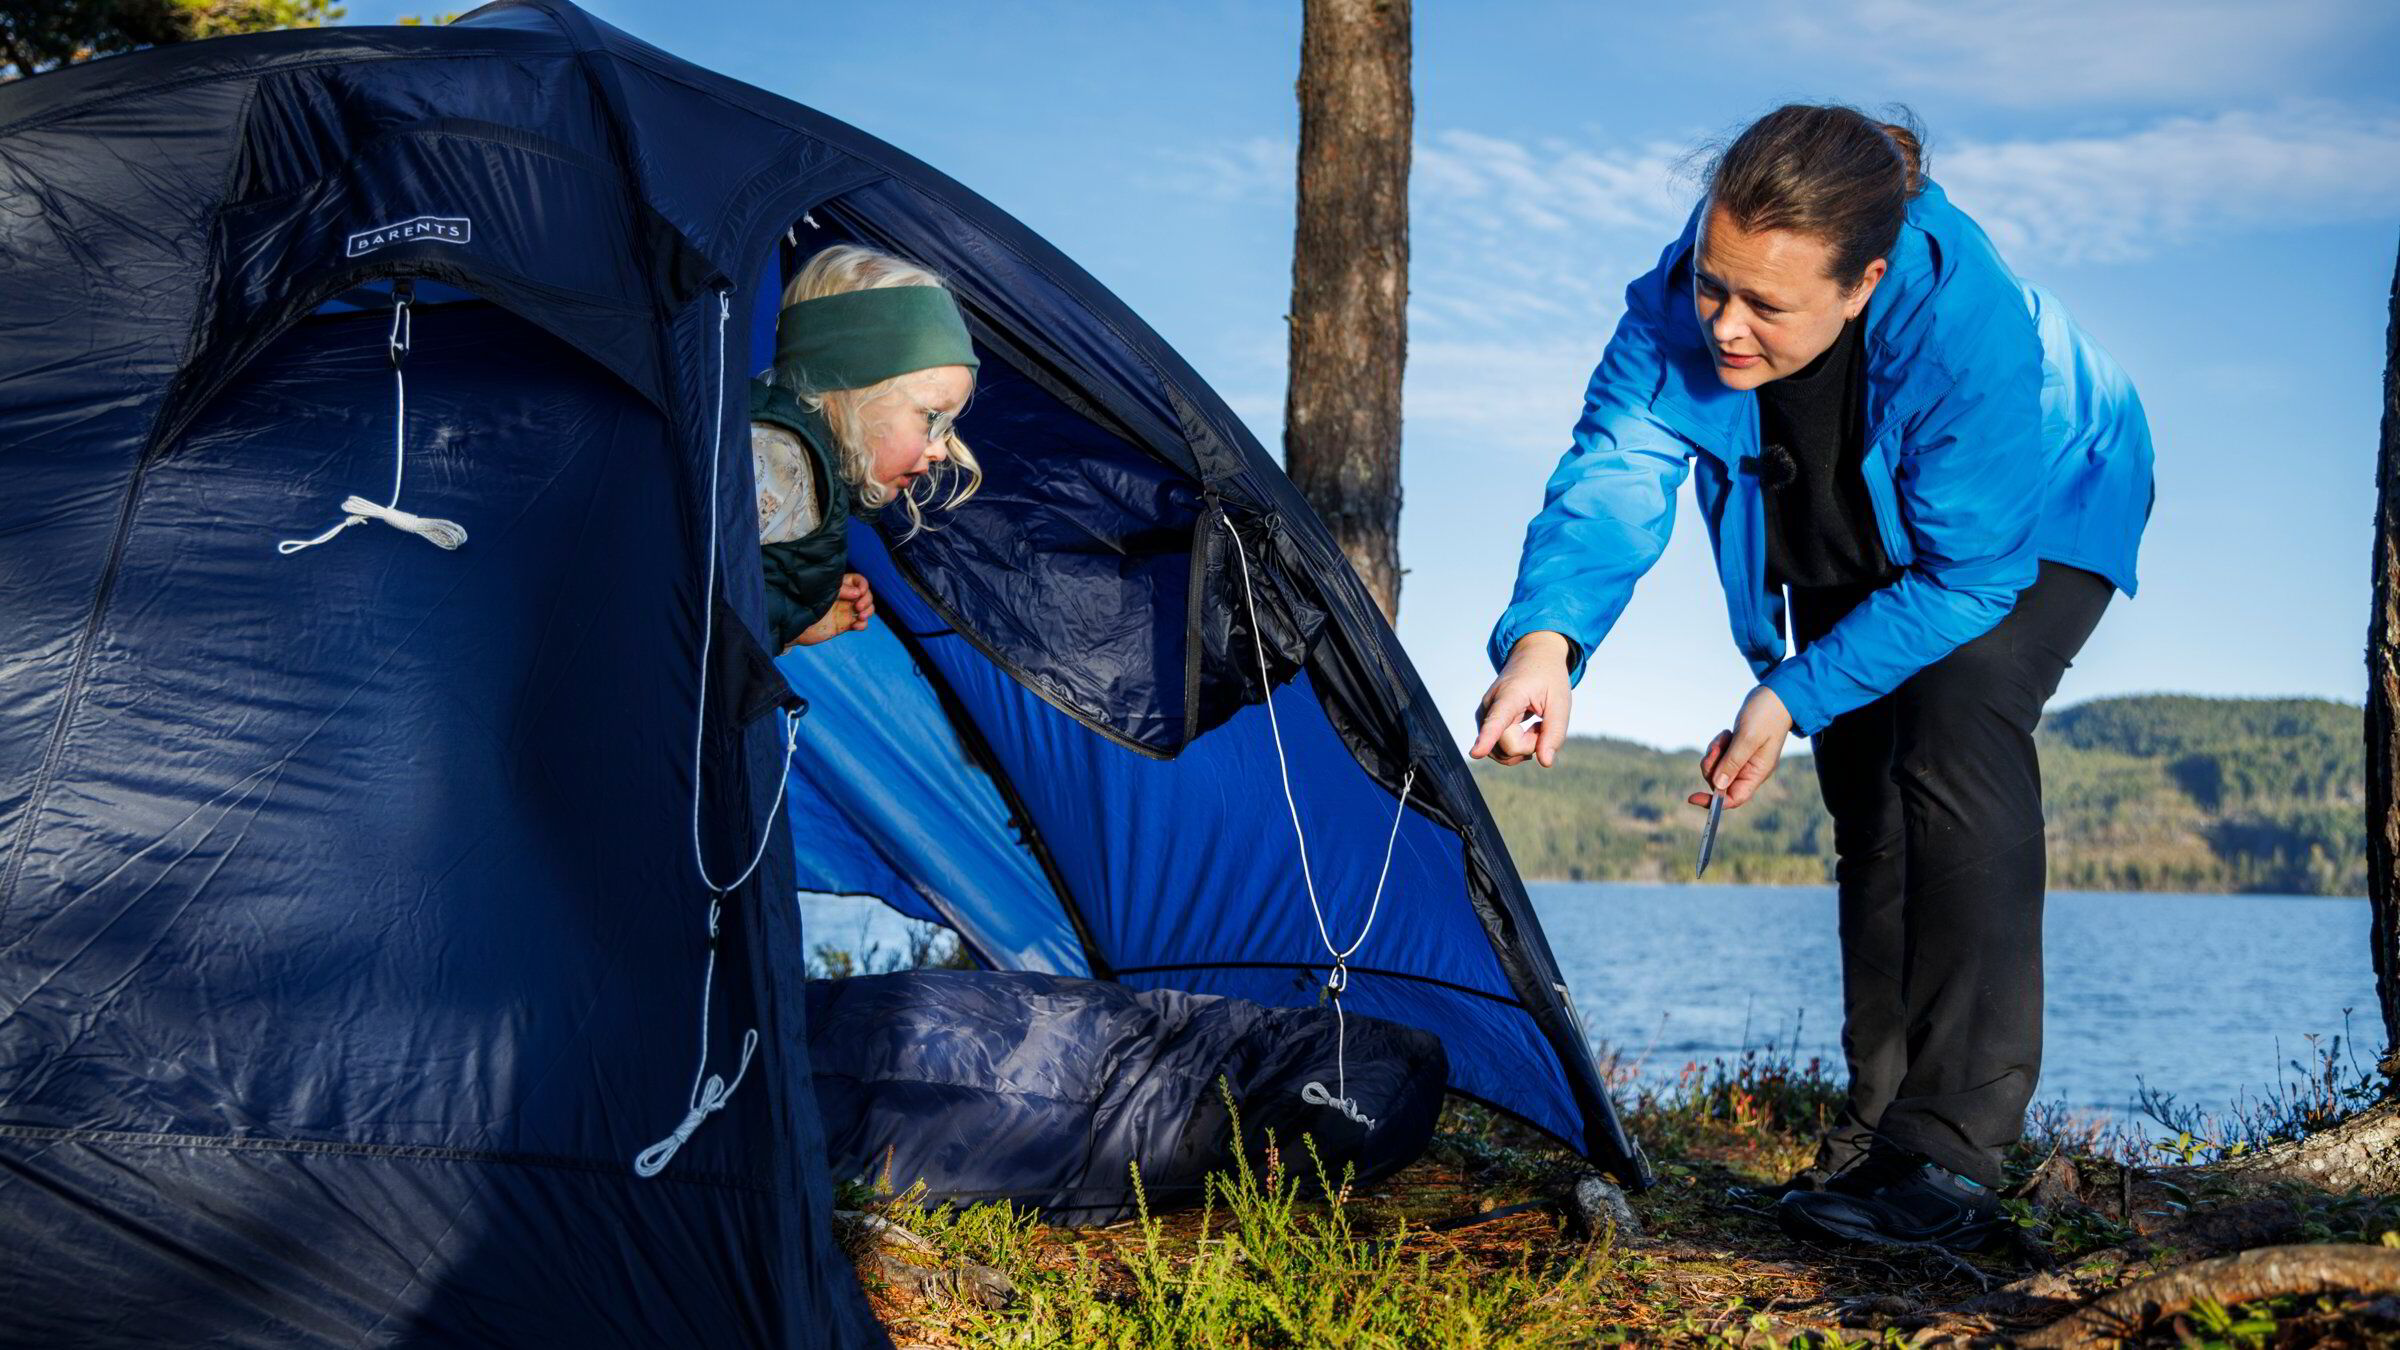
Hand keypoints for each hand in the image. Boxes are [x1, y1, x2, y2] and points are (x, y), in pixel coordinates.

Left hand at [787, 572, 875, 648]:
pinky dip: (863, 624)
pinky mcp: (845, 624)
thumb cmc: (804, 603)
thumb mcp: (822, 592)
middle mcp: (845, 597)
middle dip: (868, 600)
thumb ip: (841, 590)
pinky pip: (861, 623)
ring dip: (869, 611)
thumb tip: (858, 593)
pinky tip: (856, 626)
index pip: (859, 581)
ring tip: (860, 617)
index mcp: (840, 586)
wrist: (794, 624)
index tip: (858, 593)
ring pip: (867, 609)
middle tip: (858, 607)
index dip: (863, 586)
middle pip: (867, 595)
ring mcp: (846, 611)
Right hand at [1471, 631, 1573, 767]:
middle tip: (1543, 725)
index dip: (1487, 739)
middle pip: (1506, 745)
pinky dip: (1517, 745)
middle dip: (1530, 744)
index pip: (1497, 720)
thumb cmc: (1548, 678)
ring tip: (1535, 725)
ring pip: (1501, 751)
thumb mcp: (1561, 702)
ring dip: (1523, 747)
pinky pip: (1499, 748)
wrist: (1533, 657)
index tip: (1476, 753)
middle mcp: (1490, 705)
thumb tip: (1545, 762)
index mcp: (1510, 695)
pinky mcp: (1484, 723)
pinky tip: (1526, 728)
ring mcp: (1483, 715)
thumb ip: (1555, 732)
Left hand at [1688, 684, 1793, 809]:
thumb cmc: (1767, 715)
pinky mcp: (1737, 749)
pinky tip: (1726, 733)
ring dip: (1714, 754)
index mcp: (1758, 773)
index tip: (1693, 797)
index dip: (1714, 802)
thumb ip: (1733, 762)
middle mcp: (1751, 770)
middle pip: (1720, 783)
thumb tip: (1718, 786)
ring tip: (1724, 736)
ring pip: (1717, 768)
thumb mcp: (1748, 738)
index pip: (1735, 798)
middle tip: (1716, 748)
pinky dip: (1717, 746)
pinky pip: (1719, 756)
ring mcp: (1744, 760)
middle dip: (1712, 768)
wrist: (1776, 696)